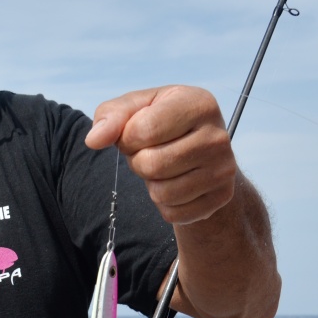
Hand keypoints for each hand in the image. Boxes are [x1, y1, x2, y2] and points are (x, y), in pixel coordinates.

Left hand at [85, 85, 237, 225]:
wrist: (201, 150)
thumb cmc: (162, 122)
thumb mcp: (136, 108)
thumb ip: (111, 116)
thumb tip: (94, 140)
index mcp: (199, 103)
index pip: (143, 130)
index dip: (127, 138)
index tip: (135, 134)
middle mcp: (218, 136)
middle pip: (151, 165)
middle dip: (138, 162)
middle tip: (150, 152)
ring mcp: (224, 170)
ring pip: (162, 193)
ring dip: (151, 183)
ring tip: (163, 167)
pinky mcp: (221, 198)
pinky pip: (174, 213)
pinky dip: (165, 203)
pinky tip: (175, 183)